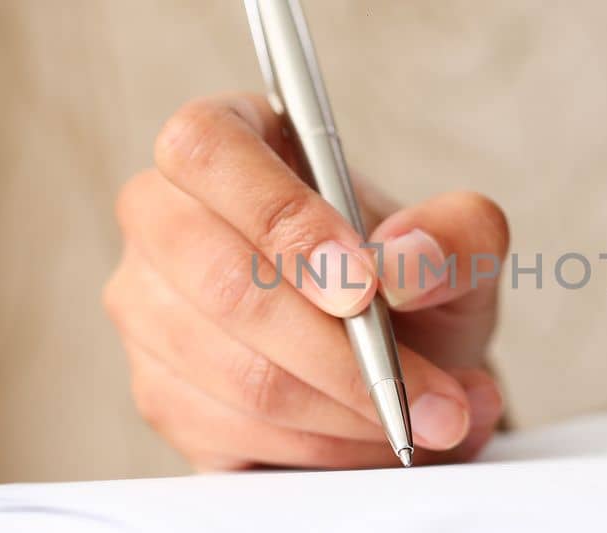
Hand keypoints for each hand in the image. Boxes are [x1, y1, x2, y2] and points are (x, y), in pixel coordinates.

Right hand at [104, 93, 508, 469]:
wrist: (396, 361)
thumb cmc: (407, 280)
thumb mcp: (461, 244)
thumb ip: (455, 235)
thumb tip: (406, 263)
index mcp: (227, 139)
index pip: (208, 151)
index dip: (280, 217)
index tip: (364, 285)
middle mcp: (163, 218)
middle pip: (219, 281)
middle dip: (337, 351)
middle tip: (427, 390)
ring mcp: (146, 309)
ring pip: (236, 374)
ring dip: (349, 411)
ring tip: (430, 418)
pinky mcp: (157, 392)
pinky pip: (235, 434)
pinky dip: (325, 448)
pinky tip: (376, 436)